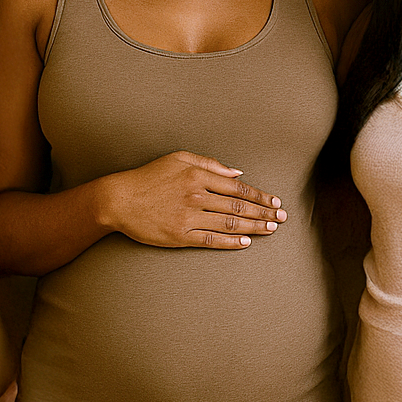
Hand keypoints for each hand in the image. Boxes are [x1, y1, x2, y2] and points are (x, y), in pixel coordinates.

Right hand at [105, 151, 285, 248]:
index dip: (260, 196)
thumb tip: (237, 173)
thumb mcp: (178, 158)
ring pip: (230, 225)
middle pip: (239, 208)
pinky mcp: (180, 236)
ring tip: (271, 229)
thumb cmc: (148, 177)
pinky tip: (246, 243)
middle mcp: (197, 197)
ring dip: (255, 227)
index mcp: (198, 176)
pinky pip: (211, 241)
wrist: (119, 200)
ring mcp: (189, 218)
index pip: (238, 188)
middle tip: (282, 218)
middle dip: (264, 213)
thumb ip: (209, 164)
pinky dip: (231, 243)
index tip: (275, 201)